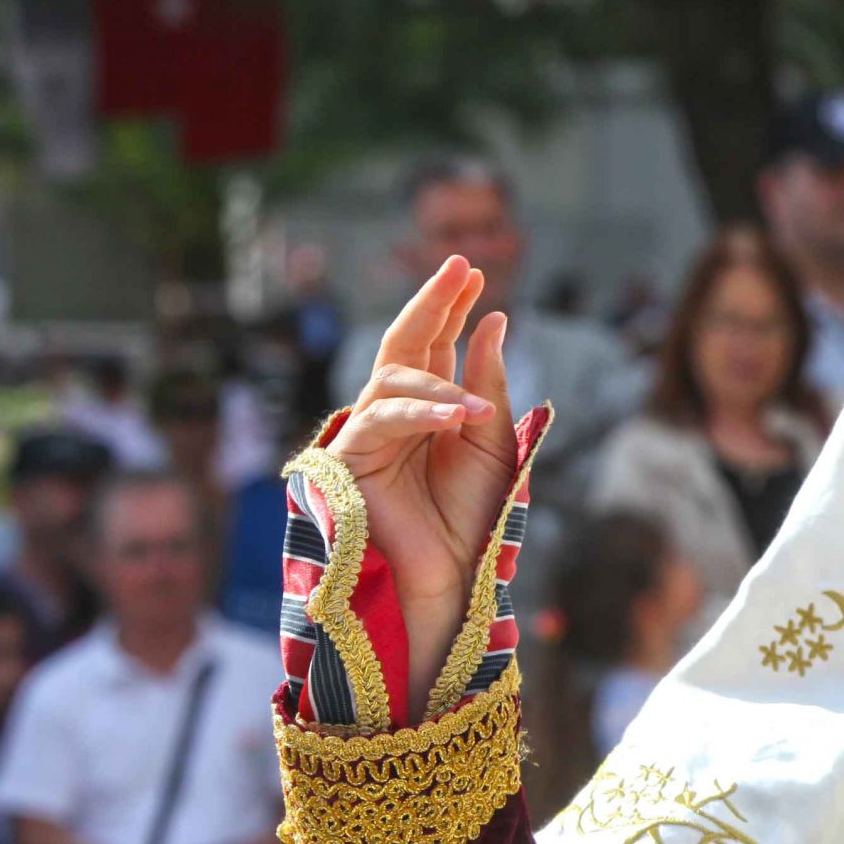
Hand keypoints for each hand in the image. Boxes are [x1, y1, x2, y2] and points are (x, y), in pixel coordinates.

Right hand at [325, 257, 516, 700]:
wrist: (449, 576)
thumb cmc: (469, 514)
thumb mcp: (491, 442)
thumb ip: (487, 385)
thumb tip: (493, 321)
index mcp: (428, 408)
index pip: (435, 345)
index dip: (450, 306)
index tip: (473, 270)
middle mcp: (394, 413)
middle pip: (405, 345)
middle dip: (433, 305)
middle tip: (461, 267)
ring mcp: (368, 434)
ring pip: (392, 381)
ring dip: (437, 385)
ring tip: (474, 408)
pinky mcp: (349, 460)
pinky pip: (382, 422)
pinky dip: (421, 416)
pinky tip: (458, 416)